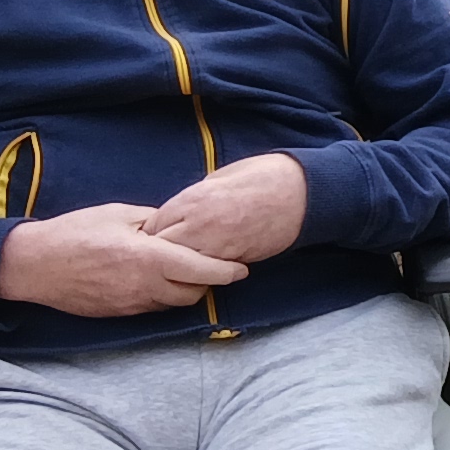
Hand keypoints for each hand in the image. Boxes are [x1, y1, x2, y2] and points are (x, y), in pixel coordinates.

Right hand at [0, 202, 247, 317]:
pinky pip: (152, 308)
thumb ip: (154, 220)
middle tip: (212, 265)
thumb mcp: (118, 214)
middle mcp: (144, 286)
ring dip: (185, 291)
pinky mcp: (120, 314)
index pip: (201, 270)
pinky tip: (158, 281)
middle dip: (208, 282)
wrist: (33, 265)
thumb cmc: (74, 232)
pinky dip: (162, 296)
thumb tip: (177, 223)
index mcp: (149, 257)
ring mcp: (132, 304)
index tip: (243, 268)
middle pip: (194, 292)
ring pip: (174, 304)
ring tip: (185, 272)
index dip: (227, 271)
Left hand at [144, 149, 310, 267]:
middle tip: (162, 255)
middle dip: (158, 252)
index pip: (152, 225)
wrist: (299, 192)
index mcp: (191, 199)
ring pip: (179, 266)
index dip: (151, 232)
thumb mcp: (218, 178)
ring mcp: (215, 244)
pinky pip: (206, 272)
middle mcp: (197, 223)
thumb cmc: (261, 177)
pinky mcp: (234, 259)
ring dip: (178, 266)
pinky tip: (205, 269)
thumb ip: (193, 198)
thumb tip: (179, 210)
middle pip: (160, 248)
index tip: (154, 236)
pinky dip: (202, 272)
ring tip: (181, 266)